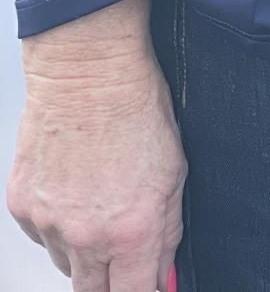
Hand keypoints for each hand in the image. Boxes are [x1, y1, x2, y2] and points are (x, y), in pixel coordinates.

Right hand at [8, 0, 185, 291]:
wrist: (88, 73)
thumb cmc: (136, 108)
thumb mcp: (174, 173)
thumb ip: (168, 231)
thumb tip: (165, 272)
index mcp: (133, 231)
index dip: (146, 291)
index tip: (149, 285)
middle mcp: (88, 236)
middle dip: (112, 283)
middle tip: (122, 254)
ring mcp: (50, 224)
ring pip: (67, 265)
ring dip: (85, 251)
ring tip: (100, 205)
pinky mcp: (23, 207)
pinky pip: (42, 236)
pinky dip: (58, 224)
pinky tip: (74, 189)